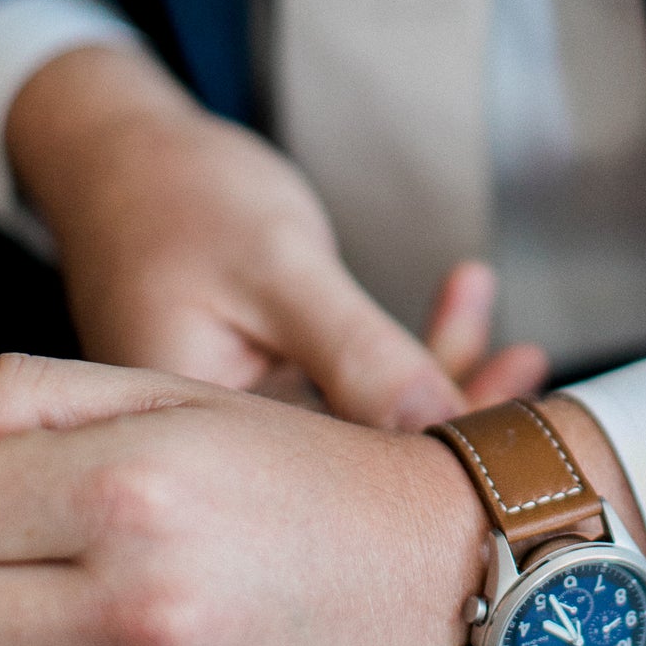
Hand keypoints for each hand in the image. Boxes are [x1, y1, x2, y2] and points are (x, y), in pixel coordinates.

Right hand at [6, 46, 546, 428]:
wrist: (118, 154)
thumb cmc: (178, 194)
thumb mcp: (275, 265)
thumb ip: (354, 350)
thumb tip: (438, 428)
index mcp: (198, 451)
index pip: (332, 490)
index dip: (431, 466)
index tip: (516, 437)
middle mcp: (216, 460)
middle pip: (356, 470)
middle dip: (453, 423)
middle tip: (528, 372)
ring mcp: (244, 432)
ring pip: (362, 430)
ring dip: (443, 381)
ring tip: (520, 344)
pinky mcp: (268, 396)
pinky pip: (350, 393)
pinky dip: (409, 354)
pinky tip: (464, 300)